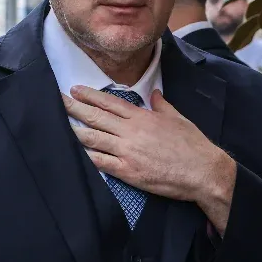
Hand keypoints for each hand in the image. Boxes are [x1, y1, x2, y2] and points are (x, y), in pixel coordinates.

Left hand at [63, 85, 234, 206]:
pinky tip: (72, 152)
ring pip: (93, 138)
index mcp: (142, 117)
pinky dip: (85, 156)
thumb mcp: (178, 119)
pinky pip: (100, 163)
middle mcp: (131, 131)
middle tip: (58, 100)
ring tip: (59, 124)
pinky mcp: (128, 171)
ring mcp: (127, 151)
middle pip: (95, 117)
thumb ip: (162, 106)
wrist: (203, 171)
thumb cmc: (193, 145)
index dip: (90, 95)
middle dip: (74, 108)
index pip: (110, 103)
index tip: (75, 90)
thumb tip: (155, 94)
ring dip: (74, 130)